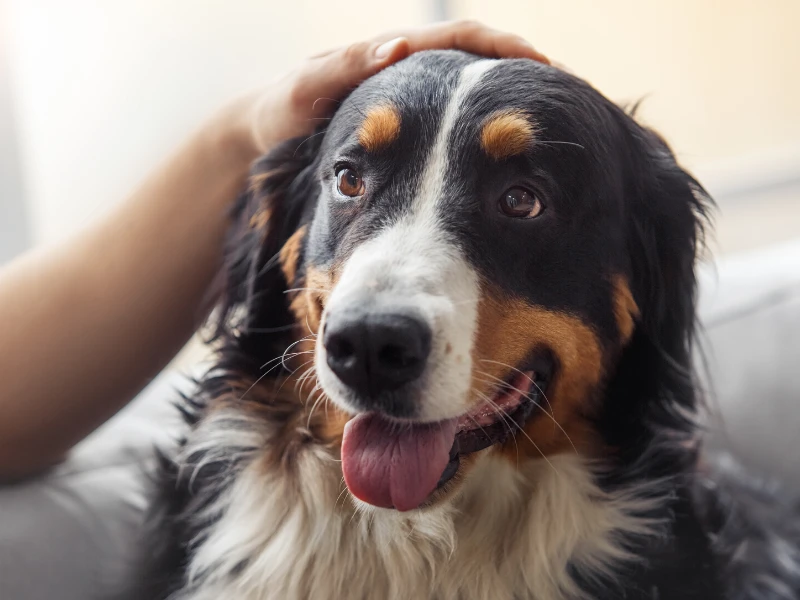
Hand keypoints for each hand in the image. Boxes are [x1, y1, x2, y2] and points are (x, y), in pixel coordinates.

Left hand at [226, 21, 548, 156]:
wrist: (268, 131)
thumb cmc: (283, 109)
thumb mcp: (306, 88)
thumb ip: (346, 67)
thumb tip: (399, 46)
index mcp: (391, 53)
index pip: (459, 38)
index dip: (501, 48)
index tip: (538, 63)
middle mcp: (409, 67)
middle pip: (477, 57)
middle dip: (521, 68)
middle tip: (565, 88)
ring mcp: (413, 95)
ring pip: (471, 88)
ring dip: (508, 95)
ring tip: (550, 115)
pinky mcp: (411, 123)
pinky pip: (455, 116)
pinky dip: (483, 124)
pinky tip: (504, 146)